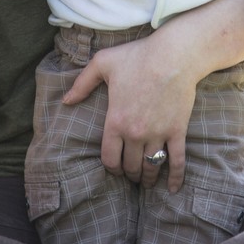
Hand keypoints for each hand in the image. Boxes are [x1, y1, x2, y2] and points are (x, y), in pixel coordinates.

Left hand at [62, 34, 197, 191]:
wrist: (174, 55)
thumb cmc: (137, 56)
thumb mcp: (102, 63)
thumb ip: (82, 83)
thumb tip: (66, 101)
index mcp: (115, 121)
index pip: (109, 158)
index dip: (110, 167)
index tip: (114, 168)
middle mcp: (135, 133)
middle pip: (129, 166)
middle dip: (129, 174)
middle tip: (130, 175)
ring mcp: (157, 134)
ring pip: (150, 166)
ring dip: (147, 178)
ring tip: (146, 181)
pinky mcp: (176, 131)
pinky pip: (176, 160)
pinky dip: (175, 177)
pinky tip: (172, 189)